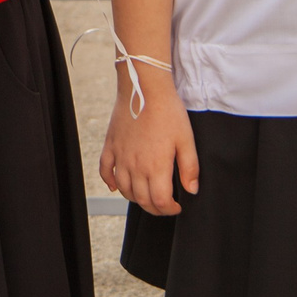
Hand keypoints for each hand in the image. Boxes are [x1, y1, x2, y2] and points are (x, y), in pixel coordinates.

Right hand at [99, 76, 196, 216]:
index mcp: (155, 167)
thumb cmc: (168, 111)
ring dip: (135, 198)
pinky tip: (116, 186)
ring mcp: (120, 156)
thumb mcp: (186, 139)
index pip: (160, 201)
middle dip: (154, 208)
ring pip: (124, 189)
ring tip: (146, 195)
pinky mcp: (110, 145)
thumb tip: (191, 190)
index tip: (177, 206)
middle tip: (164, 204)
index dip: (169, 209)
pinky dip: (109, 181)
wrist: (144, 87)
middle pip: (141, 199)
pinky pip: (105, 170)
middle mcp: (135, 166)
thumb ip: (189, 168)